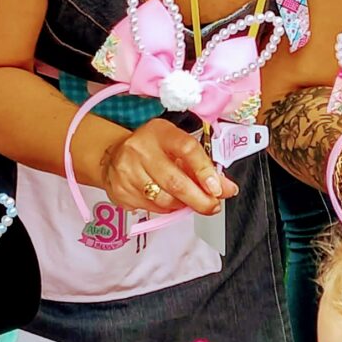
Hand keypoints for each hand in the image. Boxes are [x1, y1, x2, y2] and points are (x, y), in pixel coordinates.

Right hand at [99, 117, 232, 216]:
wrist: (114, 155)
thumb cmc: (153, 149)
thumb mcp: (177, 146)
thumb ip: (203, 166)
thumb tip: (226, 189)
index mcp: (160, 133)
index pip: (187, 149)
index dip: (204, 170)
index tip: (217, 188)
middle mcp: (140, 149)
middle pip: (175, 182)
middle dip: (200, 200)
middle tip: (212, 206)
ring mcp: (127, 171)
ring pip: (164, 200)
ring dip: (182, 205)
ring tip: (187, 200)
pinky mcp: (121, 191)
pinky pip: (151, 208)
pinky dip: (166, 209)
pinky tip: (166, 199)